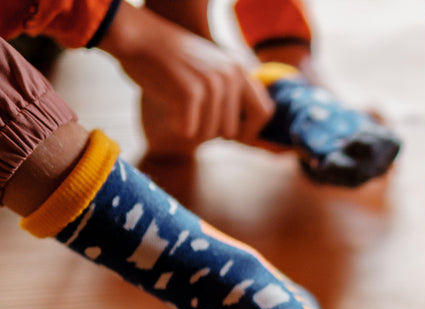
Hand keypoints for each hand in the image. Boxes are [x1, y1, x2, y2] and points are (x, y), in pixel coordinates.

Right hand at [99, 3, 273, 145]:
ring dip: (191, 129)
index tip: (231, 135)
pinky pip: (189, 131)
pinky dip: (175, 125)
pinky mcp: (190, 92)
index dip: (249, 131)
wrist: (136, 35)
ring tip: (177, 105)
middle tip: (193, 115)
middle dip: (211, 131)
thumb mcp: (212, 68)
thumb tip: (245, 132)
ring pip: (210, 135)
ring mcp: (212, 84)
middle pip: (233, 131)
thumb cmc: (169, 58)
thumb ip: (231, 92)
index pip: (264, 113)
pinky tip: (168, 107)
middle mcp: (231, 76)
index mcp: (239, 70)